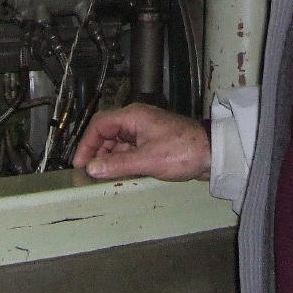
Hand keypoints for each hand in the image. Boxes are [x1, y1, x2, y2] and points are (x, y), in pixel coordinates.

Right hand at [72, 103, 210, 180]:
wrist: (212, 152)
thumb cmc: (183, 150)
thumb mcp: (147, 160)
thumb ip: (117, 165)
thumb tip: (92, 168)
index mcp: (134, 116)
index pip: (100, 125)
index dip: (86, 143)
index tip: (80, 162)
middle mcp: (137, 120)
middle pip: (107, 133)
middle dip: (96, 152)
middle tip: (89, 172)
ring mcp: (145, 131)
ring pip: (118, 142)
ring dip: (109, 158)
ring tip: (101, 175)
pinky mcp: (152, 142)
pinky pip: (129, 150)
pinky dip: (121, 161)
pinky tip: (119, 174)